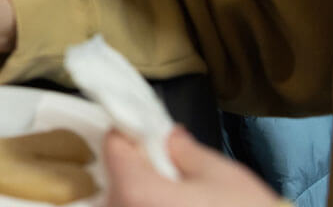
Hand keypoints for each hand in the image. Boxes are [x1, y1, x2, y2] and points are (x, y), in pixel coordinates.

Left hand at [105, 126, 278, 205]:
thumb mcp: (219, 175)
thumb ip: (183, 150)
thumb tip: (168, 137)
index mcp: (136, 191)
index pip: (113, 147)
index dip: (131, 133)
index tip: (149, 133)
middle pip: (115, 179)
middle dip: (139, 167)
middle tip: (171, 165)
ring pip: (124, 204)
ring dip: (144, 194)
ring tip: (183, 195)